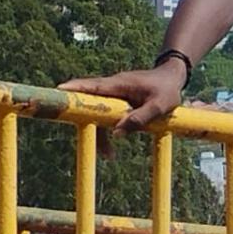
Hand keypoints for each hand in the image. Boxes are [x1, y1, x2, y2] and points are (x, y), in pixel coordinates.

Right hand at [58, 59, 186, 140]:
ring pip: (97, 113)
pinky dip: (107, 131)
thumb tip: (117, 133)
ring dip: (99, 133)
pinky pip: (105, 116)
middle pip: (89, 103)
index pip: (94, 86)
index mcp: (120, 84)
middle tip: (76, 133)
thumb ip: (141, 117)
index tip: (59, 91)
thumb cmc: (167, 89)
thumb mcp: (160, 106)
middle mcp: (113, 88)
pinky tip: (111, 148)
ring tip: (109, 155)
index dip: (76, 89)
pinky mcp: (117, 102)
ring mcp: (114, 94)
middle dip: (82, 120)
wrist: (173, 78)